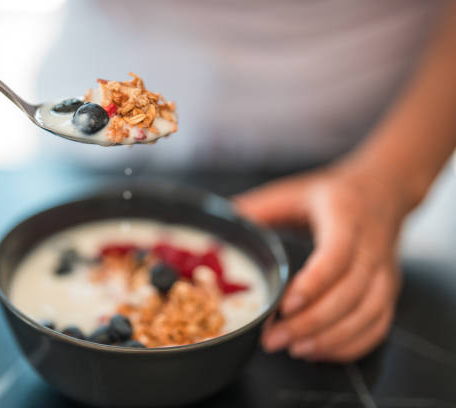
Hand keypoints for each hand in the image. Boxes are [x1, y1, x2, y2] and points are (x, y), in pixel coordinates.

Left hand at [234, 161, 408, 361]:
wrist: (382, 192)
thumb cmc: (331, 195)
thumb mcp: (293, 192)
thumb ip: (257, 209)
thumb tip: (219, 224)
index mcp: (345, 218)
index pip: (336, 256)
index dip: (313, 284)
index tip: (284, 306)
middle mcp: (372, 247)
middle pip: (349, 293)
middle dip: (310, 322)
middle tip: (274, 339)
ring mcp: (385, 272)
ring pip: (367, 314)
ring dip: (330, 339)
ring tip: (293, 349)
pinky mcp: (390, 291)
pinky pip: (378, 325)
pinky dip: (351, 345)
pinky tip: (320, 350)